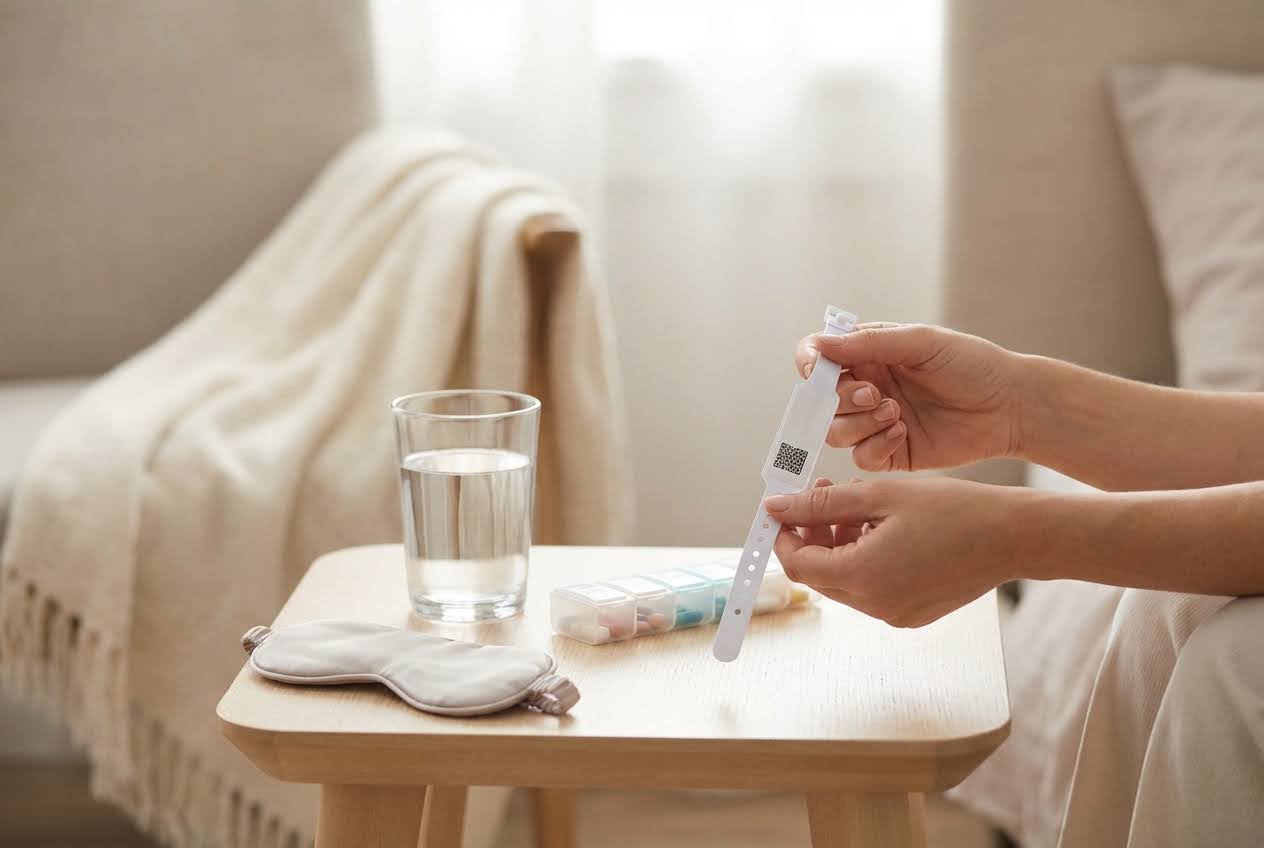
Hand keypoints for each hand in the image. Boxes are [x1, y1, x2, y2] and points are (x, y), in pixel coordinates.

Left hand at [766, 477, 1022, 626]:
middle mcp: (874, 605)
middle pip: (818, 574)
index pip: (797, 563)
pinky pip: (871, 588)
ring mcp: (894, 614)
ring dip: (839, 545)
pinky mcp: (911, 614)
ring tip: (860, 507)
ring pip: (844, 580)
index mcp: (863, 576)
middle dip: (812, 536)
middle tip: (825, 495)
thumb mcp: (880, 496)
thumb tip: (777, 507)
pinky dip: (864, 560)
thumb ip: (822, 503)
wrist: (1015, 537)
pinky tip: (883, 529)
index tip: (786, 508)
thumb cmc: (955, 510)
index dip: (784, 534)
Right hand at [795, 323, 1025, 470]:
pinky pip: (861, 458)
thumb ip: (869, 343)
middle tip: (875, 394)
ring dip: (859, 423)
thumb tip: (821, 344)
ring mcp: (877, 423)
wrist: (1011, 406)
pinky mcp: (891, 453)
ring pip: (836, 432)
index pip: (819, 358)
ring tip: (896, 412)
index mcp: (869, 355)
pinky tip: (902, 433)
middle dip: (841, 399)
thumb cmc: (972, 364)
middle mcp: (867, 388)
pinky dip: (874, 446)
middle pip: (821, 400)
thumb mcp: (920, 342)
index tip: (818, 371)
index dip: (810, 364)